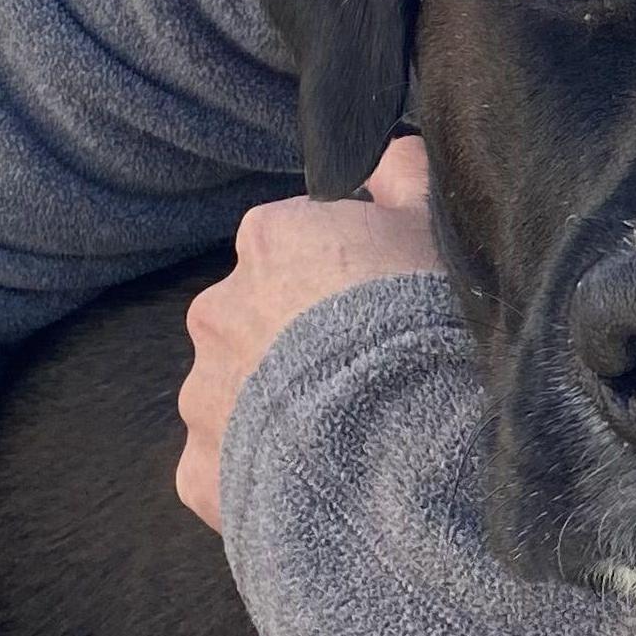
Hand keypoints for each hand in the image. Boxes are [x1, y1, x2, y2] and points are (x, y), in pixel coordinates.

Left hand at [178, 136, 443, 531]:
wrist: (403, 453)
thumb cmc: (423, 324)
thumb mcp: (434, 227)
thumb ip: (405, 175)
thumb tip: (386, 152)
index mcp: (270, 239)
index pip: (295, 243)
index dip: (343, 276)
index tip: (380, 307)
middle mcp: (219, 309)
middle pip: (258, 318)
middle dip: (298, 343)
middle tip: (365, 375)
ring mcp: (204, 393)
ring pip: (238, 395)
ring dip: (276, 411)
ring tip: (346, 439)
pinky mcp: (202, 470)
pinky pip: (226, 467)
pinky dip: (261, 474)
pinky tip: (315, 482)